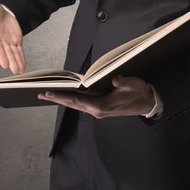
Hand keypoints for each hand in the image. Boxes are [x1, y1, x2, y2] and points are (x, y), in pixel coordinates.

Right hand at [0, 0, 25, 73]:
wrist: (1, 8)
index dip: (1, 54)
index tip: (4, 64)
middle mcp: (0, 39)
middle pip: (6, 52)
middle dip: (11, 60)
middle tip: (15, 70)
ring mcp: (8, 41)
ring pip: (13, 53)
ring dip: (17, 62)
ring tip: (19, 71)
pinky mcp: (15, 40)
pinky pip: (18, 50)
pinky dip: (21, 58)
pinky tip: (22, 66)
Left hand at [37, 75, 155, 117]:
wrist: (147, 103)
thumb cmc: (140, 93)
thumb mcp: (134, 85)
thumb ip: (123, 82)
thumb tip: (115, 79)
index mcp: (101, 106)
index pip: (76, 101)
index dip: (62, 96)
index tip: (48, 93)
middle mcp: (96, 110)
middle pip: (72, 104)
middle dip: (57, 99)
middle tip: (41, 94)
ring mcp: (97, 110)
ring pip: (75, 104)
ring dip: (62, 99)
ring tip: (48, 94)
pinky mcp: (99, 108)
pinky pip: (81, 103)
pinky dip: (71, 99)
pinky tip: (65, 95)